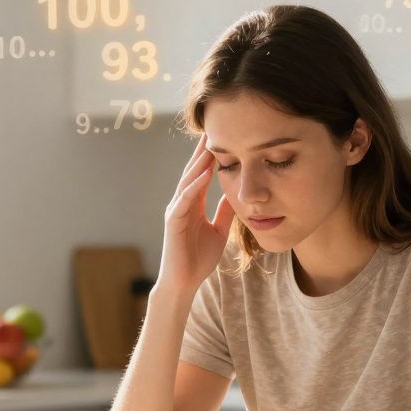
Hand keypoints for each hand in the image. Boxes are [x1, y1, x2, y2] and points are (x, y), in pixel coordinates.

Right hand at [157, 133, 235, 296]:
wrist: (184, 283)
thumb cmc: (199, 260)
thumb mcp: (219, 231)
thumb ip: (225, 213)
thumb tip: (236, 196)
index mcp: (193, 205)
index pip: (202, 174)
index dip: (211, 156)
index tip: (222, 137)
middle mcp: (183, 203)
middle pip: (193, 171)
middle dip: (202, 151)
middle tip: (212, 128)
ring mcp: (176, 211)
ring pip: (188, 181)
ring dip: (199, 163)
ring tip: (209, 144)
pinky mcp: (174, 222)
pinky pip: (185, 200)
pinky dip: (194, 186)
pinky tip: (204, 174)